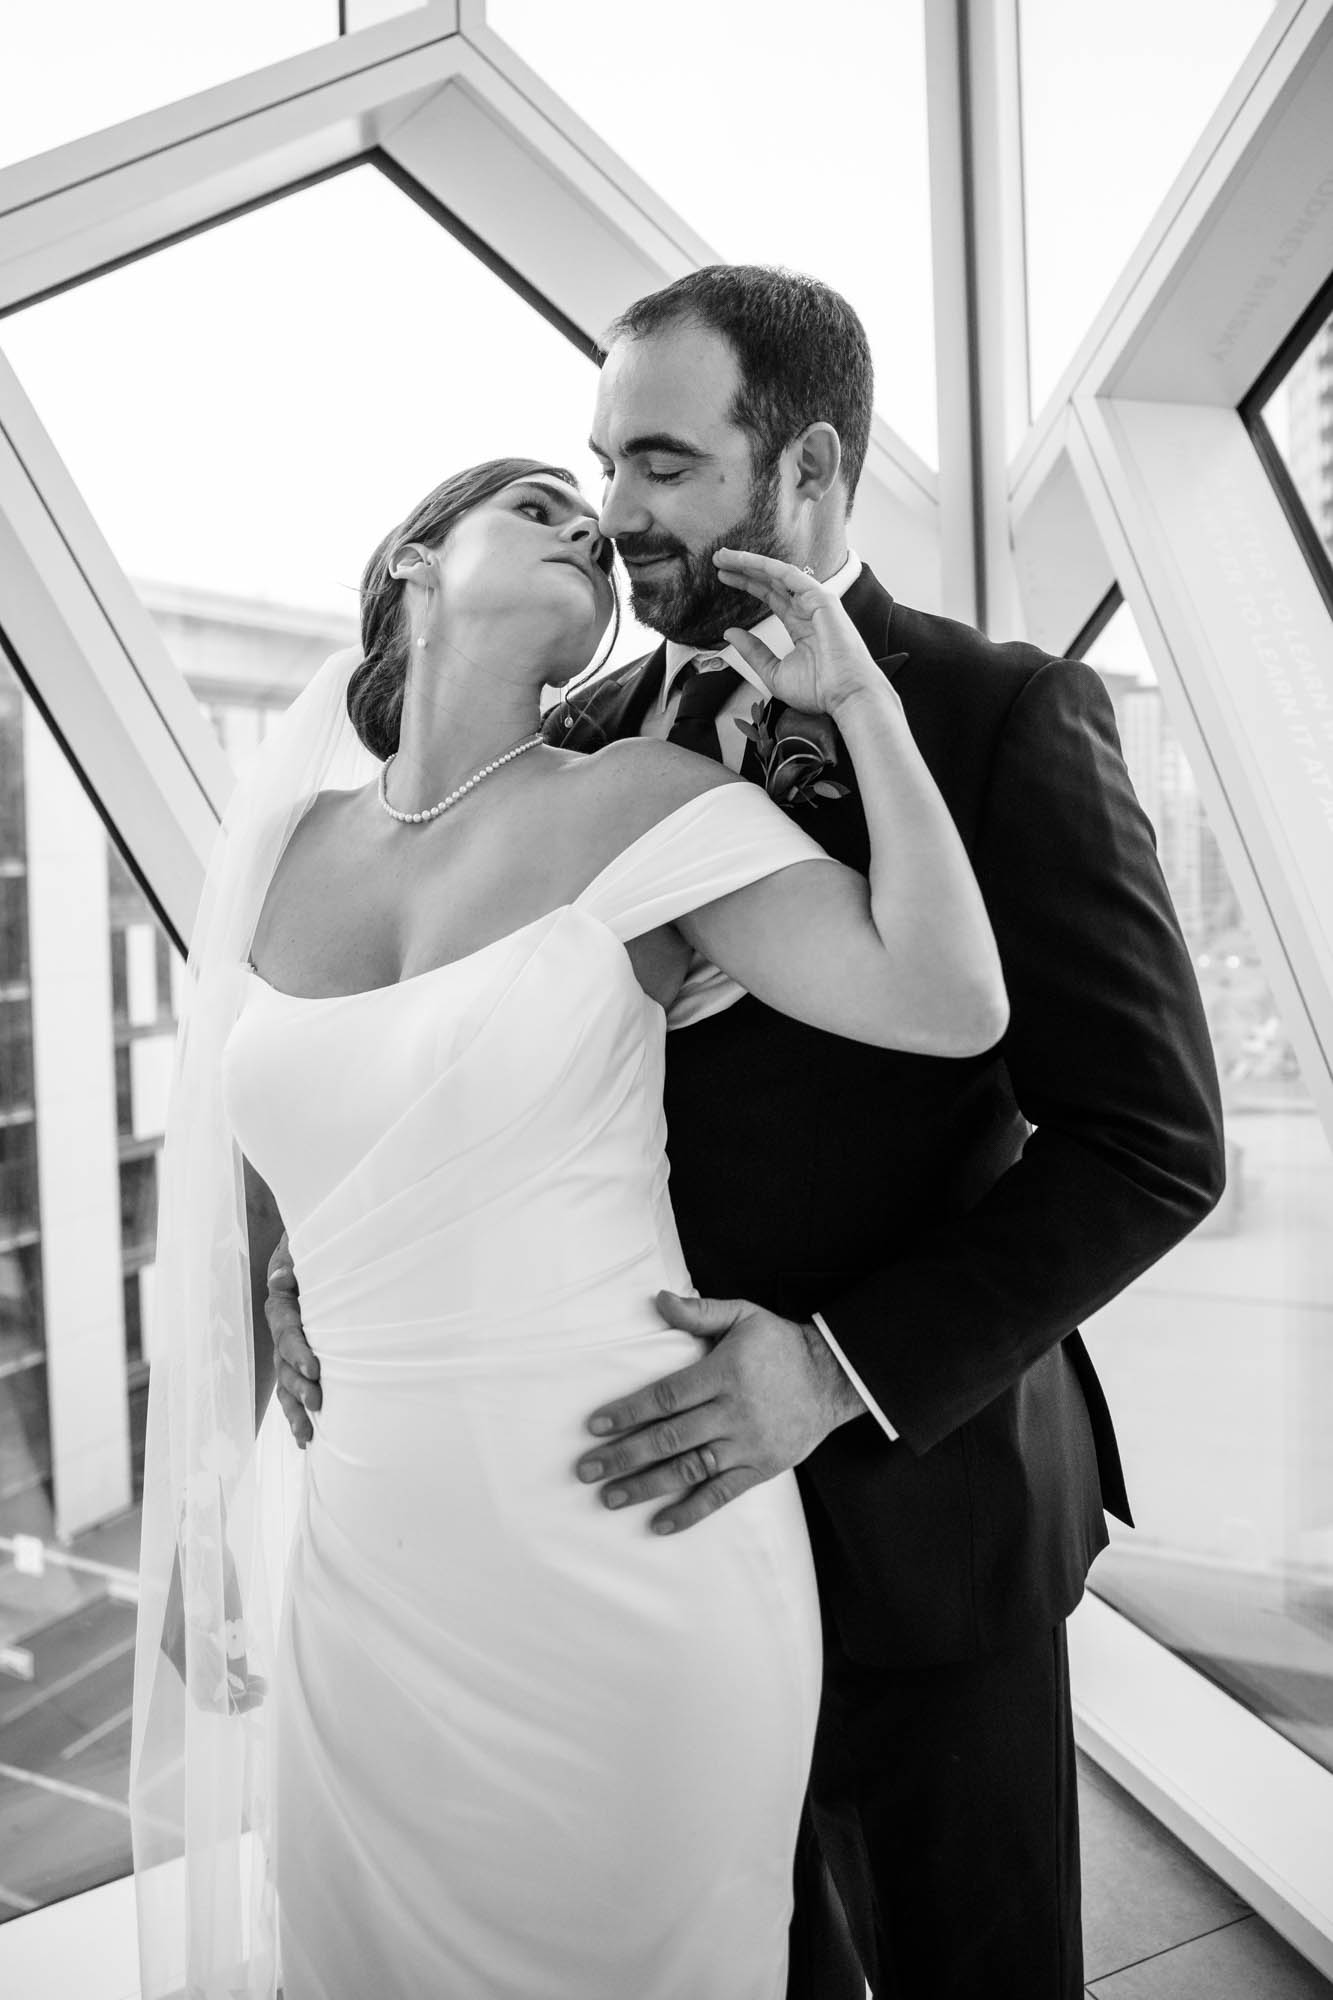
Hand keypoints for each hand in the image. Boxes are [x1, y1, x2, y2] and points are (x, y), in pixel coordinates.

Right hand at [265, 1232, 320, 1446]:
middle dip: (298, 1387)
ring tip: (306, 1435)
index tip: (315, 1370)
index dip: (298, 1352)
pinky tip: (305, 1439)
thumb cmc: (312, 1248)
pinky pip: (294, 1388)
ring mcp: (289, 1349)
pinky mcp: (301, 1360)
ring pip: (286, 1383)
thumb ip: (292, 1263)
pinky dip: (297, 1413)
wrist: (315, 1249)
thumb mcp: (300, 1249)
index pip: (286, 1332)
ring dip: (294, 1410)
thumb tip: (278, 1280)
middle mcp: (282, 1331)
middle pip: (284, 1364)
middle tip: (317, 1403)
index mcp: (281, 1305)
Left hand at [574, 1292, 864, 1534]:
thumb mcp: (743, 1315)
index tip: (595, 1425)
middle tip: (586, 1469)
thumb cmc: (779, 1344)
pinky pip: (721, 1495)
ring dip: (647, 1486)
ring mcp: (747, 1445)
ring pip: (690, 1470)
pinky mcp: (760, 1469)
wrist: (832, 1378)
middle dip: (624, 1455)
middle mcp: (733, 1413)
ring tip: (610, 1497)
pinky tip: (660, 1523)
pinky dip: (690, 1511)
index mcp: (724, 1374)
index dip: (628, 1411)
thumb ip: (699, 1313)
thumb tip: (658, 1300)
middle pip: (670, 1438)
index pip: (666, 1396)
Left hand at [713, 548, 889, 719]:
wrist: (846, 696)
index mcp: (800, 626)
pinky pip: (789, 575)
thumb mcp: (774, 672)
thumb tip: (730, 633)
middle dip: (744, 569)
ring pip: (777, 574)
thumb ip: (753, 652)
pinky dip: (766, 565)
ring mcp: (815, 602)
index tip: (723, 578)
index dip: (748, 585)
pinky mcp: (820, 598)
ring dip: (750, 562)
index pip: (771, 597)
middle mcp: (807, 610)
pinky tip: (745, 560)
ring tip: (723, 556)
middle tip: (718, 560)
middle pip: (771, 582)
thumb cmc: (820, 690)